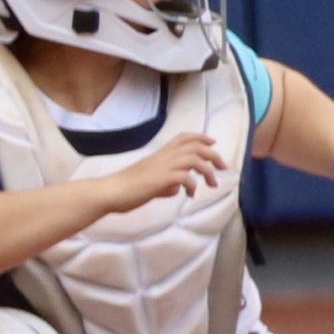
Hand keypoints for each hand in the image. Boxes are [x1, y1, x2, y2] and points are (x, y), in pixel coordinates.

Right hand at [97, 133, 225, 212]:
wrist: (111, 192)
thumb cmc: (127, 189)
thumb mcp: (151, 184)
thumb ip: (166, 184)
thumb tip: (177, 189)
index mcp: (160, 154)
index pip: (183, 138)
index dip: (200, 137)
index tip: (212, 142)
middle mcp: (163, 157)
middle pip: (195, 146)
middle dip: (213, 155)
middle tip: (223, 167)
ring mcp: (163, 167)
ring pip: (195, 159)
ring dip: (208, 171)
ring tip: (212, 184)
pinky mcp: (161, 179)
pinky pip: (186, 177)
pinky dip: (193, 186)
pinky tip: (190, 195)